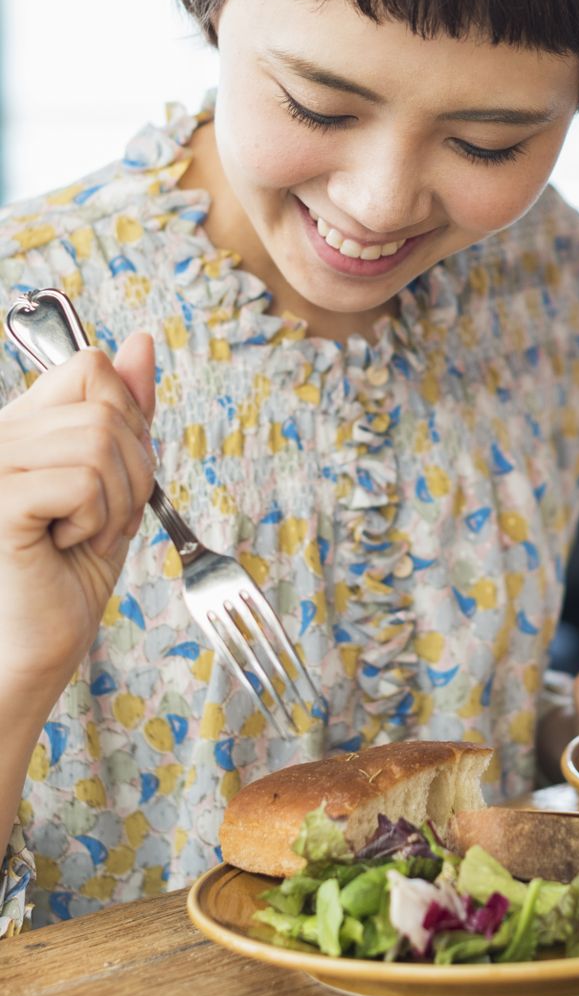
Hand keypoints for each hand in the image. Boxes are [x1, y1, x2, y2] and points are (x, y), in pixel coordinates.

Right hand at [0, 335, 156, 694]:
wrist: (30, 652)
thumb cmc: (66, 577)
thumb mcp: (114, 485)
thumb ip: (126, 414)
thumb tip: (142, 342)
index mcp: (20, 424)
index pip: (90, 366)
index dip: (128, 420)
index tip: (115, 476)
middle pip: (106, 404)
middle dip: (132, 472)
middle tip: (98, 522)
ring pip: (98, 440)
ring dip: (115, 501)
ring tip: (80, 537)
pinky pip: (80, 480)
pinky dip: (95, 520)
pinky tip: (60, 548)